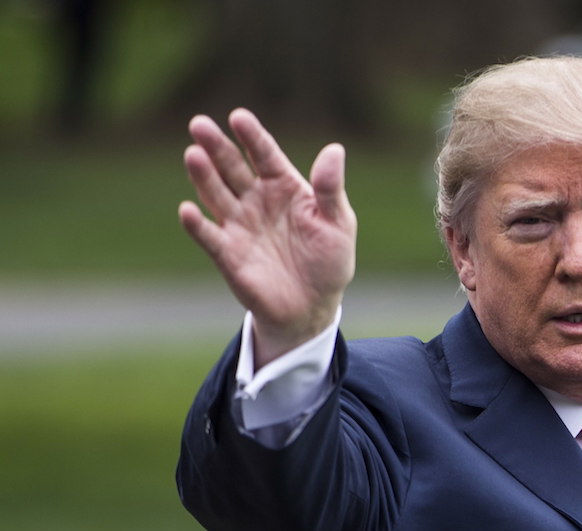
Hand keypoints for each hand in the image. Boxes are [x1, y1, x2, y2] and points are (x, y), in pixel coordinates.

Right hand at [178, 109, 356, 365]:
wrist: (313, 306)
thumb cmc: (329, 261)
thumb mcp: (339, 223)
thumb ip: (331, 188)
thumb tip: (335, 149)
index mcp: (285, 187)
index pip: (265, 155)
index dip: (252, 136)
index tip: (238, 117)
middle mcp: (257, 200)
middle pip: (233, 167)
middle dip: (216, 146)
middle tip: (199, 124)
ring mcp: (239, 225)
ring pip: (216, 194)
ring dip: (203, 176)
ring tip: (192, 154)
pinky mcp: (227, 253)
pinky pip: (209, 236)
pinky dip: (196, 224)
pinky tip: (187, 210)